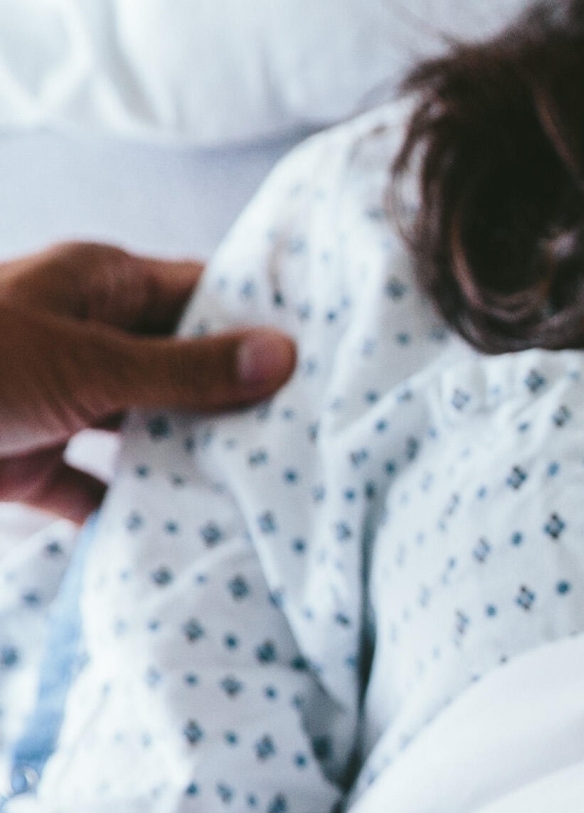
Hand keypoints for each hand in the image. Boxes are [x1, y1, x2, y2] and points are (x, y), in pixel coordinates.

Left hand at [0, 243, 296, 520]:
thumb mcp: (87, 364)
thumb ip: (186, 368)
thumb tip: (283, 355)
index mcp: (96, 286)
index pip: (198, 294)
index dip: (260, 321)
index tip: (324, 358)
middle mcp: (83, 337)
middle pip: (181, 365)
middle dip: (237, 399)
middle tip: (312, 431)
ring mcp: (58, 399)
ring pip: (145, 426)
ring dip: (190, 456)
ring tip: (265, 483)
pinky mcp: (31, 459)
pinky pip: (96, 486)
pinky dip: (130, 505)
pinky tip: (181, 526)